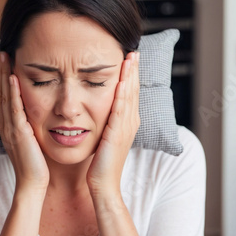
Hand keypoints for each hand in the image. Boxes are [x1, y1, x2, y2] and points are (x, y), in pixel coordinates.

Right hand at [0, 51, 48, 193]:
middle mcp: (6, 124)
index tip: (6, 62)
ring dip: (4, 75)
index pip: (6, 97)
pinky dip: (12, 92)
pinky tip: (13, 78)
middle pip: (2, 92)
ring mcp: (10, 128)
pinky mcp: (18, 133)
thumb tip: (36, 116)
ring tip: (3, 57)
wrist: (33, 183)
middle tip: (1, 52)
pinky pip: (14, 109)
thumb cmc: (35, 164)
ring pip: (5, 96)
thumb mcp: (31, 140)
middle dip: (1, 71)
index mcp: (10, 125)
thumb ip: (30, 127)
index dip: (4, 78)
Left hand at [86, 51, 139, 198]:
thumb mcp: (106, 138)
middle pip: (134, 90)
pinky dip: (123, 94)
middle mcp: (130, 122)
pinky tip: (122, 81)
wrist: (103, 184)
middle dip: (134, 70)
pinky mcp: (118, 133)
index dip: (131, 75)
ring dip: (131, 76)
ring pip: (130, 96)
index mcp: (127, 122)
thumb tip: (101, 112)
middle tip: (134, 51)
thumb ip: (107, 123)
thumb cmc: (101, 163)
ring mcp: (126, 128)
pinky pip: (121, 109)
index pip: (130, 93)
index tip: (129, 58)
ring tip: (131, 58)